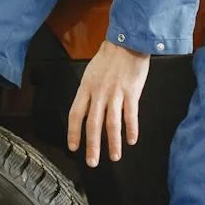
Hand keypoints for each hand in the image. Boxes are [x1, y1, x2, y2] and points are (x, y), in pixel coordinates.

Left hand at [68, 40, 149, 166]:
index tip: (73, 147)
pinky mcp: (131, 92)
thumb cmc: (110, 57)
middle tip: (92, 162)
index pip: (76, 114)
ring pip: (112, 123)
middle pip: (93, 124)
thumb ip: (90, 92)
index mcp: (86, 88)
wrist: (127, 41)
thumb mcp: (91, 73)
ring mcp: (115, 93)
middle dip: (92, 146)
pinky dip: (131, 128)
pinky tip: (132, 140)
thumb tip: (88, 110)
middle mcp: (98, 93)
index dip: (73, 133)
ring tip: (115, 156)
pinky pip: (131, 114)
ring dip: (113, 142)